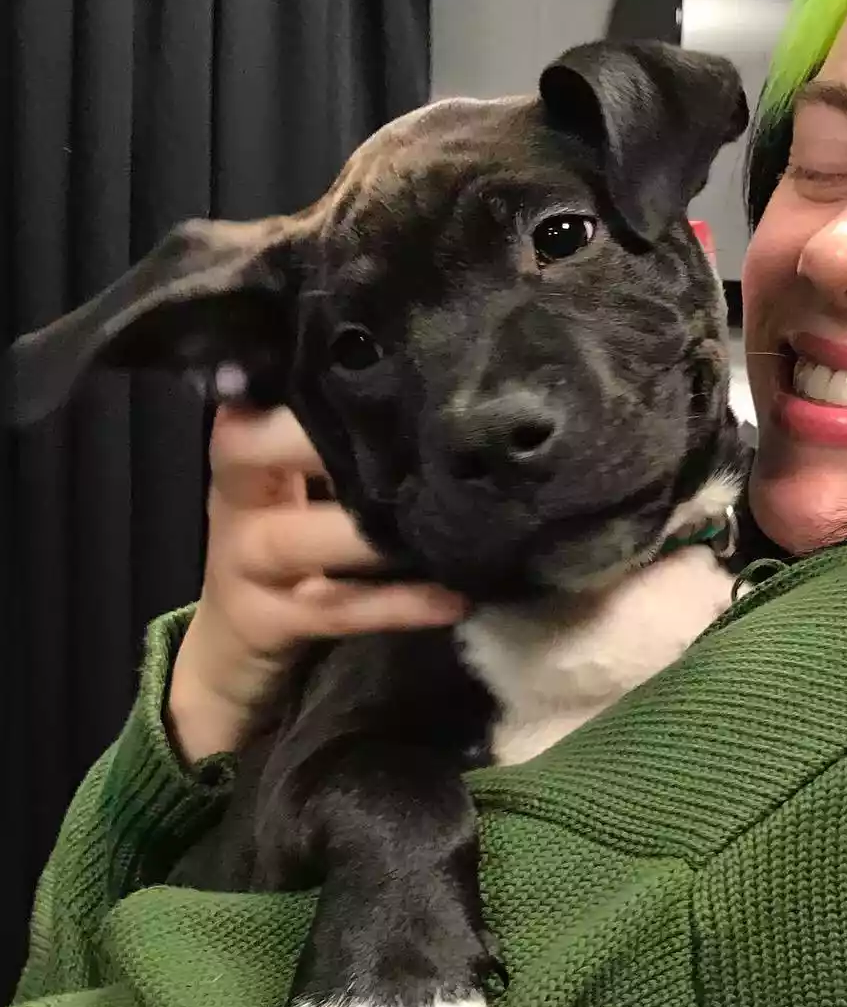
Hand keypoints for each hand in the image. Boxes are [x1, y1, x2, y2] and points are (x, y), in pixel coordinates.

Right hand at [168, 402, 467, 761]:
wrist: (233, 654)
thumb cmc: (289, 547)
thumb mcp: (298, 483)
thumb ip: (340, 435)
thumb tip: (432, 384)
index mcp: (242, 448)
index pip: (258, 392)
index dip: (303, 368)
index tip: (378, 353)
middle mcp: (233, 496)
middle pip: (249, 446)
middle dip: (316, 435)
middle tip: (411, 428)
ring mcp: (243, 562)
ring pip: (293, 538)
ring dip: (366, 533)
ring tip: (438, 525)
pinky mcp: (267, 622)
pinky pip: (336, 611)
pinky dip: (397, 605)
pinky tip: (454, 599)